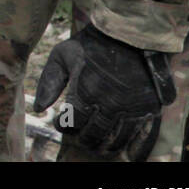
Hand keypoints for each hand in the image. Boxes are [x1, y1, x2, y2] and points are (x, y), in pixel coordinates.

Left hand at [33, 24, 175, 160]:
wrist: (130, 34)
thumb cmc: (91, 44)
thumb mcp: (62, 55)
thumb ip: (48, 82)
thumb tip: (39, 109)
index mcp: (85, 92)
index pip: (71, 123)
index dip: (63, 126)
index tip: (61, 123)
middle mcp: (108, 104)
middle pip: (93, 135)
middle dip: (83, 138)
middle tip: (79, 137)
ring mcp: (131, 108)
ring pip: (116, 139)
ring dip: (104, 145)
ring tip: (98, 144)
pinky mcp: (149, 108)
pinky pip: (142, 137)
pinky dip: (133, 148)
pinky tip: (126, 154)